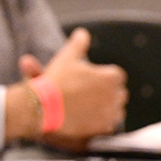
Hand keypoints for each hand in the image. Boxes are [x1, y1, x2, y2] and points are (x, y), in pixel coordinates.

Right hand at [39, 28, 127, 142]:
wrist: (43, 107)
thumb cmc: (56, 80)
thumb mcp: (66, 58)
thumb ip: (78, 45)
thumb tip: (82, 33)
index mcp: (112, 76)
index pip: (116, 76)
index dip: (101, 77)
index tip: (89, 80)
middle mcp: (116, 95)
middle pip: (118, 94)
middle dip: (106, 93)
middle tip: (87, 94)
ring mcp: (110, 113)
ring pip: (116, 110)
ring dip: (106, 108)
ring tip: (87, 107)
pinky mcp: (102, 128)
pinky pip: (108, 125)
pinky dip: (100, 123)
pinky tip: (86, 119)